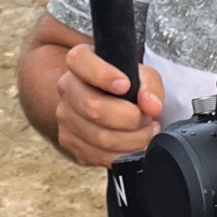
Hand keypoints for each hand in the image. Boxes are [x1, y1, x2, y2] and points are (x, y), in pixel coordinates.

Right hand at [52, 43, 163, 166]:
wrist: (108, 101)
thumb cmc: (126, 85)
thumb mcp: (143, 76)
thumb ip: (150, 87)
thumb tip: (152, 106)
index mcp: (80, 62)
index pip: (80, 62)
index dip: (103, 75)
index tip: (125, 85)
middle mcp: (67, 88)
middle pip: (93, 108)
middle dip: (130, 118)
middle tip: (147, 118)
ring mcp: (64, 116)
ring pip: (99, 137)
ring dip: (131, 140)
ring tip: (145, 132)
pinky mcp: (68, 141)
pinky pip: (98, 155)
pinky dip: (123, 154)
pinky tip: (133, 145)